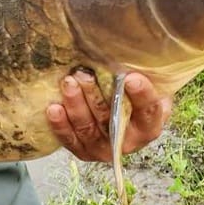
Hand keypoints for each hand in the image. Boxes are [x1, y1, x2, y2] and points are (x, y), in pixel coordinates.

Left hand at [45, 70, 172, 161]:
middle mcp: (128, 142)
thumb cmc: (133, 95)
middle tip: (84, 74)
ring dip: (76, 105)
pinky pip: (70, 139)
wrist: (119, 116)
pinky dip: (61, 124)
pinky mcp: (83, 151)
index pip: (148, 111)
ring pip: (88, 129)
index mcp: (149, 126)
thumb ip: (144, 73)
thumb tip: (130, 53)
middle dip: (95, 96)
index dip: (141, 95)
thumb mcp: (146, 83)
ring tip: (68, 83)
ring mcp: (103, 149)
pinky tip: (53, 108)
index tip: (130, 78)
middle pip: (111, 119)